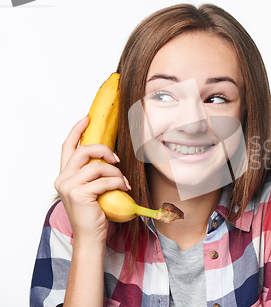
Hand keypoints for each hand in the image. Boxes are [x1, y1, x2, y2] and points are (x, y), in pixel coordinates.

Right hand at [54, 116, 129, 243]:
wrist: (91, 237)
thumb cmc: (95, 213)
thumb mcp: (92, 189)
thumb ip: (93, 173)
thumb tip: (110, 156)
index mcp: (64, 176)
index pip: (67, 147)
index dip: (77, 130)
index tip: (87, 118)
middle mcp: (63, 179)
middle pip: (83, 151)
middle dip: (104, 150)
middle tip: (117, 159)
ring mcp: (69, 186)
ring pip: (97, 166)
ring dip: (116, 172)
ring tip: (123, 182)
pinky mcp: (79, 194)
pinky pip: (105, 180)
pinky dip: (118, 182)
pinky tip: (124, 189)